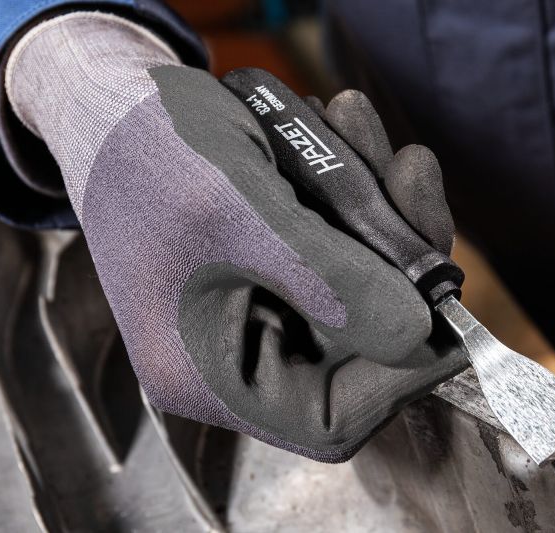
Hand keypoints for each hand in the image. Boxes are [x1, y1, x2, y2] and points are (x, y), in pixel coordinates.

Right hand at [5, 13, 466, 460]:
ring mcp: (263, 307)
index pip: (327, 419)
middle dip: (400, 259)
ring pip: (360, 288)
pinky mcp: (280, 266)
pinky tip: (343, 129)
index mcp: (207, 373)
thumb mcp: (237, 212)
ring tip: (358, 124)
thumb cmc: (145, 152)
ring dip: (382, 208)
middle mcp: (240, 352)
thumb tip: (420, 333)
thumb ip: (330, 279)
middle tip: (409, 174)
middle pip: (358, 347)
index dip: (398, 378)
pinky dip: (358, 192)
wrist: (107, 97)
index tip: (447, 313)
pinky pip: (343, 248)